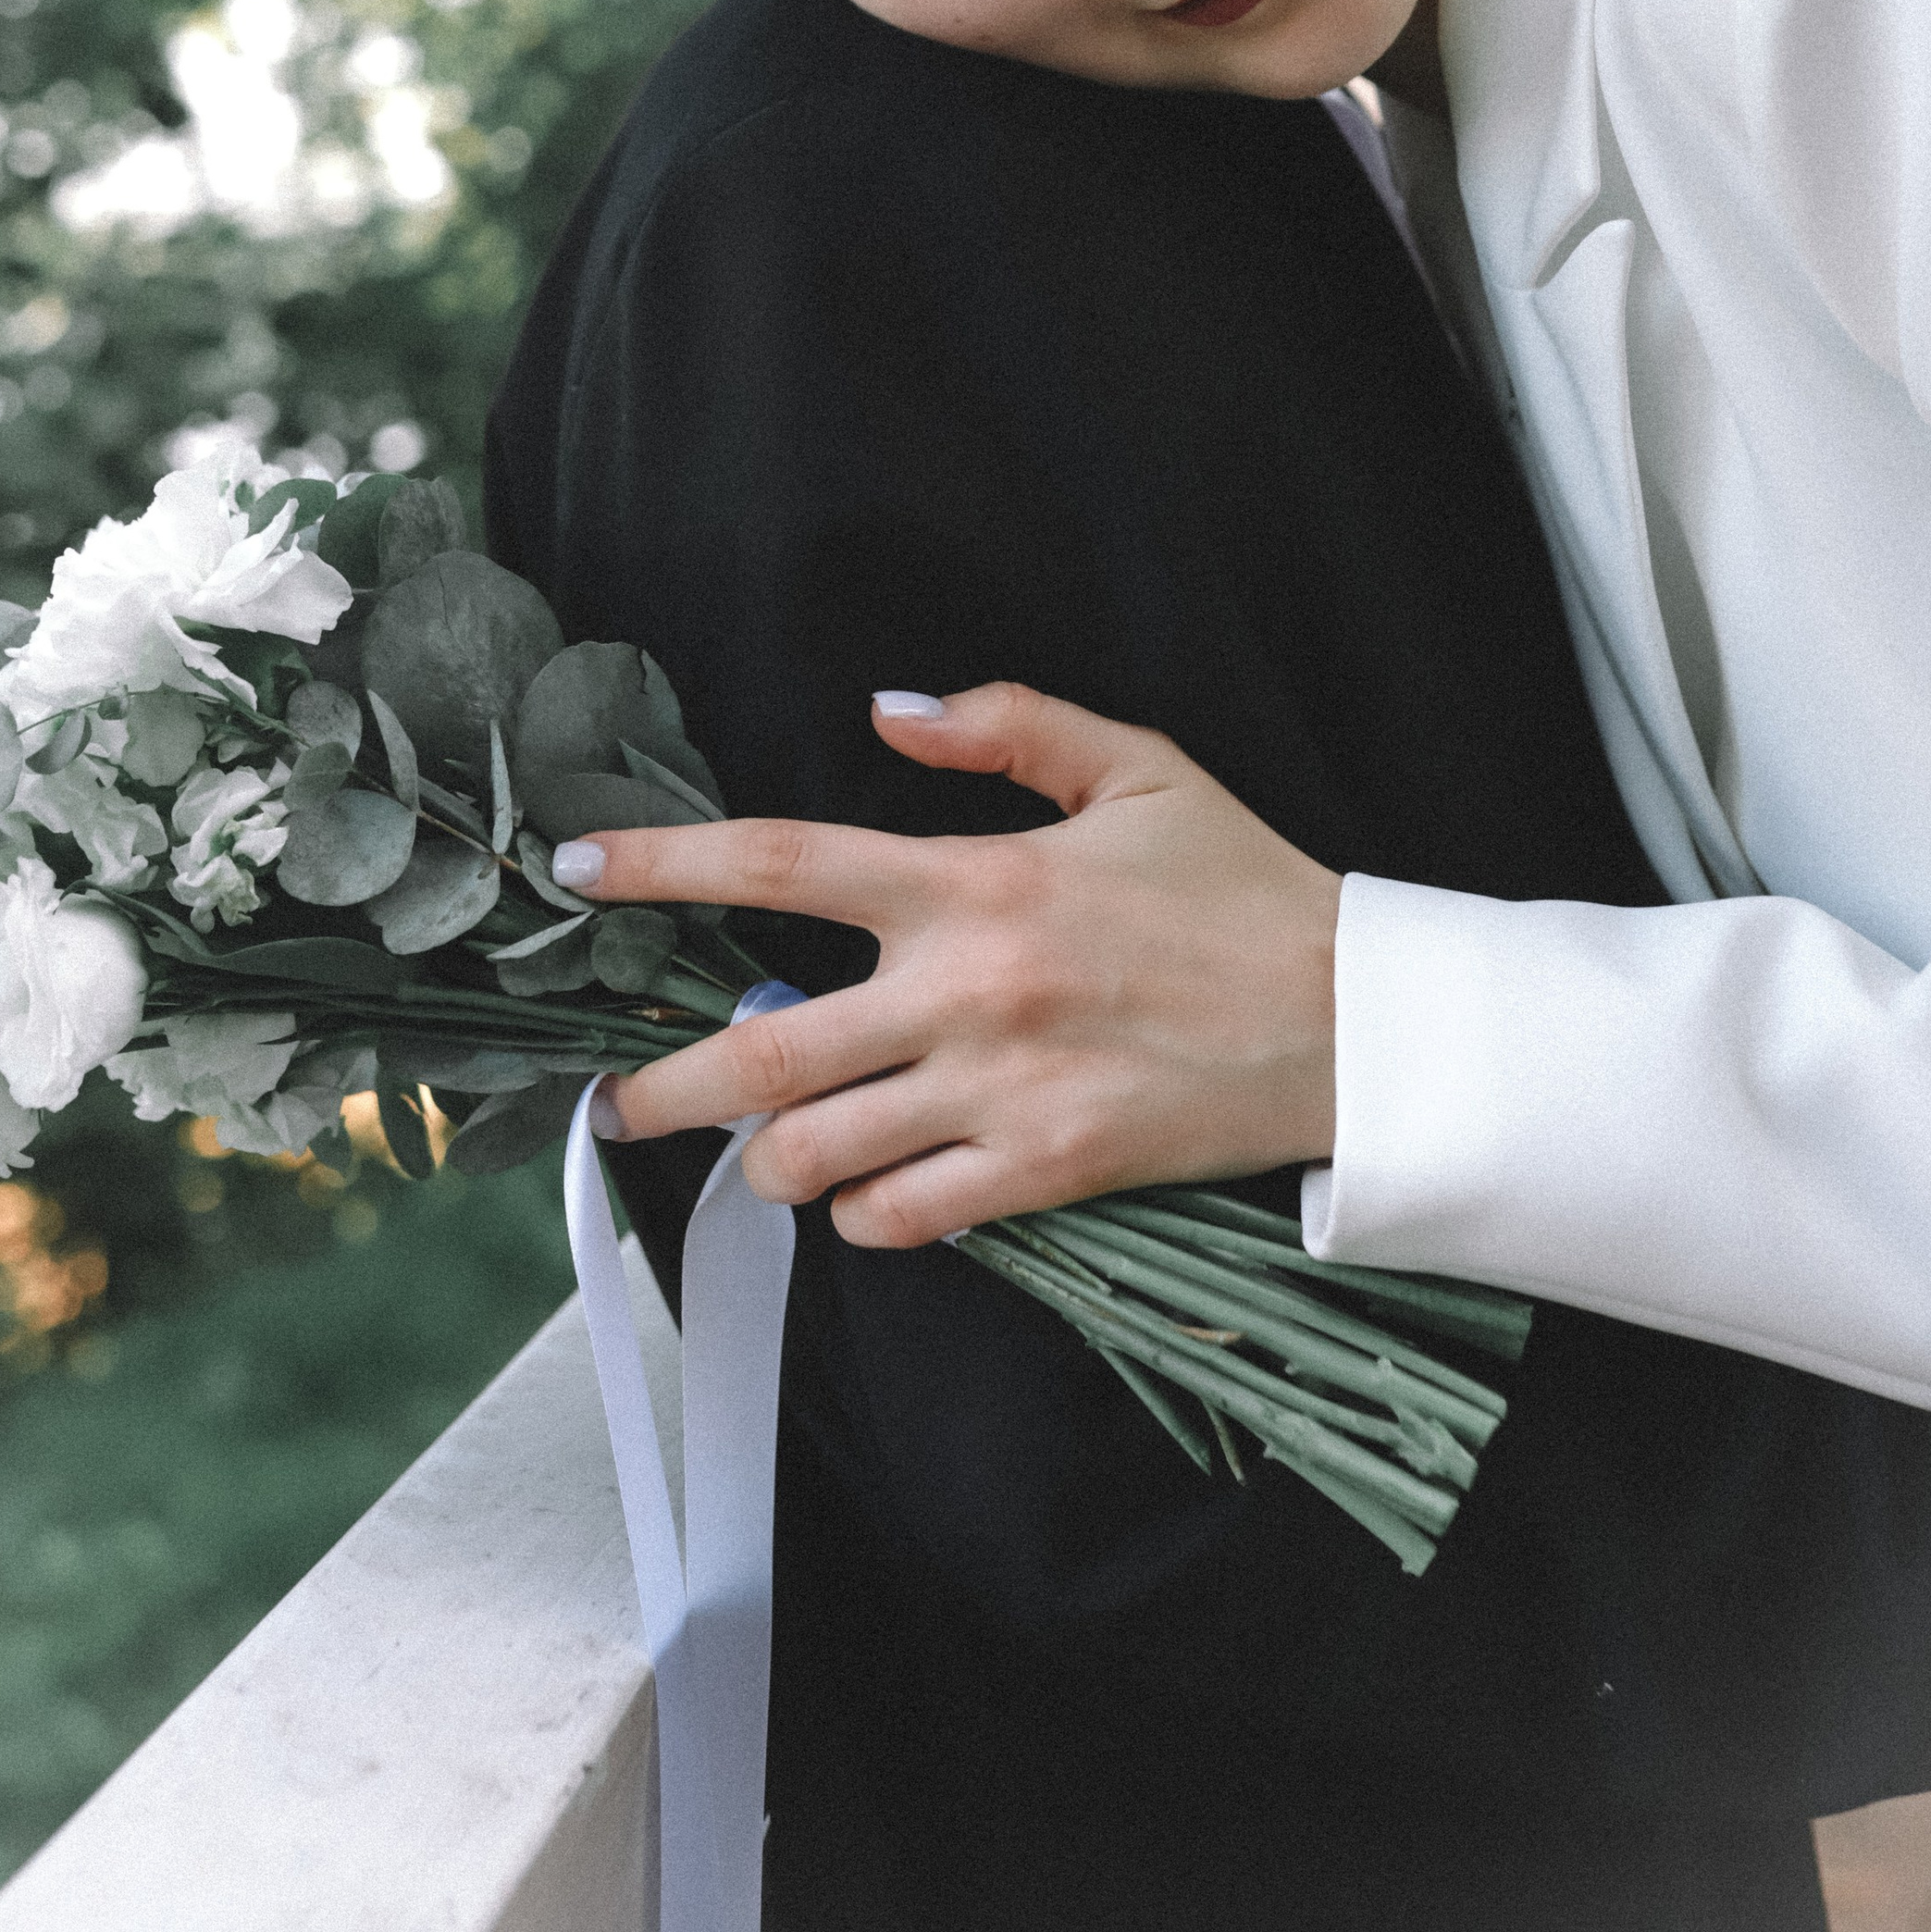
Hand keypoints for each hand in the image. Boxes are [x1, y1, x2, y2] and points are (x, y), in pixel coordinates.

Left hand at [571, 684, 1340, 1248]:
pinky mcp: (1042, 1177)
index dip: (663, 866)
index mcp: (975, 881)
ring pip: (815, 1156)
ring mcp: (1000, 1094)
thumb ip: (1004, 729)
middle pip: (762, 1054)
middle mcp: (968, 992)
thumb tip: (889, 713)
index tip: (580, 872)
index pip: (782, 863)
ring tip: (765, 1145)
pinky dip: (863, 1212)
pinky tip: (871, 1185)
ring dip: (767, 1160)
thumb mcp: (1135, 767)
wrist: (1350, 1018)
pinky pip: (900, 1218)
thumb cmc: (1239, 887)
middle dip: (661, 1089)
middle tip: (616, 1102)